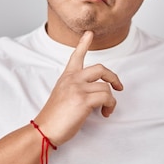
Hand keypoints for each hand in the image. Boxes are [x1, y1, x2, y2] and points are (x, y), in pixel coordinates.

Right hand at [34, 31, 122, 145]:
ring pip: (106, 87)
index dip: (83, 44)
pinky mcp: (83, 100)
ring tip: (105, 110)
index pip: (76, 56)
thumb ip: (74, 88)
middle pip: (100, 69)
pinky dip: (110, 106)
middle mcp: (72, 79)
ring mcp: (78, 88)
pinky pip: (107, 97)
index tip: (89, 33)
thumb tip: (92, 92)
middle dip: (113, 77)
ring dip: (110, 100)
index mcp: (66, 77)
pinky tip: (105, 113)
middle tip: (119, 87)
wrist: (44, 129)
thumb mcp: (61, 95)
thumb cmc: (54, 117)